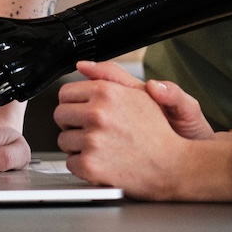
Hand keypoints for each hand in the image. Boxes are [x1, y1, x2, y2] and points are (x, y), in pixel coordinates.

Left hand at [55, 62, 231, 201]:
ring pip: (63, 140)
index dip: (74, 103)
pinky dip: (83, 166)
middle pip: (60, 115)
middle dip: (72, 124)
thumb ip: (108, 74)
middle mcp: (97, 114)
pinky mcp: (90, 165)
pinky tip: (101, 161)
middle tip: (92, 130)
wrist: (172, 165)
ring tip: (100, 147)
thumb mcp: (139, 93)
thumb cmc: (157, 131)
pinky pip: (70, 163)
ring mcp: (93, 140)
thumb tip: (82, 66)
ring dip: (77, 146)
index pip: (66, 93)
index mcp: (106, 92)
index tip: (83, 111)